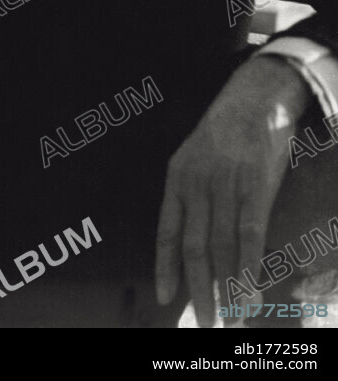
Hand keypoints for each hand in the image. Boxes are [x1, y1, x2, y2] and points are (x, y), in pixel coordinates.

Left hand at [155, 55, 312, 326]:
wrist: (253, 97)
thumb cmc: (224, 131)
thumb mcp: (193, 156)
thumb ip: (191, 193)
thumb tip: (193, 235)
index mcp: (177, 178)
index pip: (166, 231)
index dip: (166, 267)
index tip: (166, 299)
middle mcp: (197, 185)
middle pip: (195, 248)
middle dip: (199, 291)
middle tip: (206, 324)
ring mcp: (225, 186)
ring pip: (222, 248)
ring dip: (227, 289)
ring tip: (232, 319)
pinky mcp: (255, 186)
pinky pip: (249, 235)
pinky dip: (248, 268)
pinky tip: (250, 293)